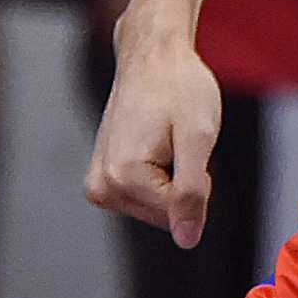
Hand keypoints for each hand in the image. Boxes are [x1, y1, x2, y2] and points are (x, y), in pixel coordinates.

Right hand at [85, 20, 221, 248]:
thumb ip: (191, 192)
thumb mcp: (198, 138)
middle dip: (183, 182)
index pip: (180, 214)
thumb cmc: (179, 88)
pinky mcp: (102, 180)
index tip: (187, 144)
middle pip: (166, 216)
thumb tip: (186, 239)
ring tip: (164, 137)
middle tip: (176, 139)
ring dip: (172, 178)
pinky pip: (146, 197)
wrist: (152, 57)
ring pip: (157, 209)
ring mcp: (99, 185)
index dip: (199, 181)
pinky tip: (154, 144)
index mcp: (123, 177)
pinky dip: (160, 176)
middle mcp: (102, 186)